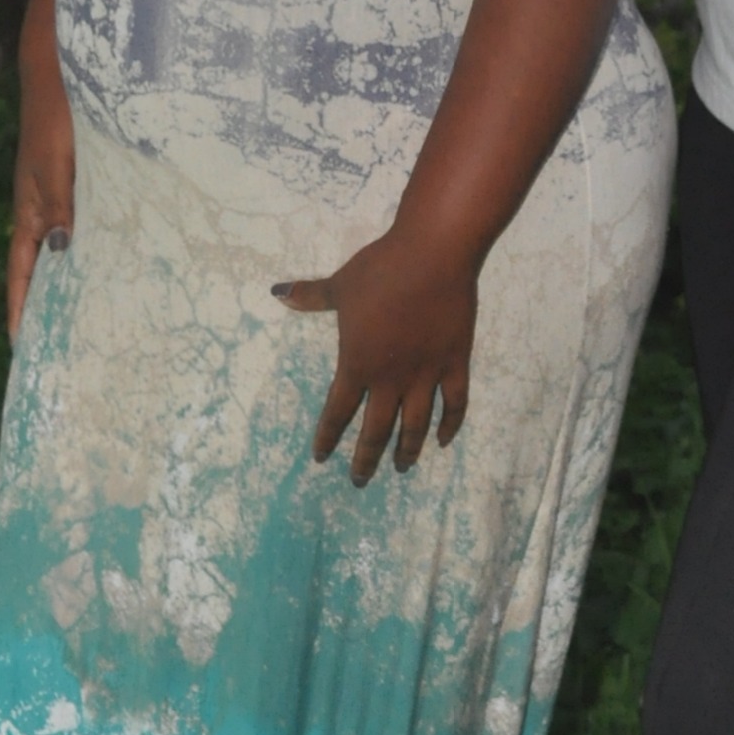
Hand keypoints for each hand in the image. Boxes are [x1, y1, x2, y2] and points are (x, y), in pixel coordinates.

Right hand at [6, 72, 75, 340]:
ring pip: (72, 247)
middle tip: (68, 341)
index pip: (22, 272)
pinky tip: (124, 259)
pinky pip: (90, 223)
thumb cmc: (54, 118)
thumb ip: (59, 206)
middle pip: (46, 266)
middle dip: (53, 302)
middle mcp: (45, 210)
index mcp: (29, 213)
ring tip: (101, 313)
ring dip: (82, 276)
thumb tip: (60, 251)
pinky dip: (99, 245)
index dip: (20, 307)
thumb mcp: (55, 166)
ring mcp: (63, 197)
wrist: (61, 74)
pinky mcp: (83, 182)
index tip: (20, 345)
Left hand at [274, 225, 479, 484]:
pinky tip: (443, 440)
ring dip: (407, 450)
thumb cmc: (381, 269)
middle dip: (366, 459)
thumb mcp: (340, 284)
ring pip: (416, 425)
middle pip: (377, 431)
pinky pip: (455, 403)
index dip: (328, 437)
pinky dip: (449, 425)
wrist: (432, 255)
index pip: (338, 411)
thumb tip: (278, 292)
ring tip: (402, 468)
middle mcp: (390, 378)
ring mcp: (426, 374)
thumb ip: (310, 296)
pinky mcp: (455, 364)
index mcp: (357, 363)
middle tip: (360, 480)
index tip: (322, 458)